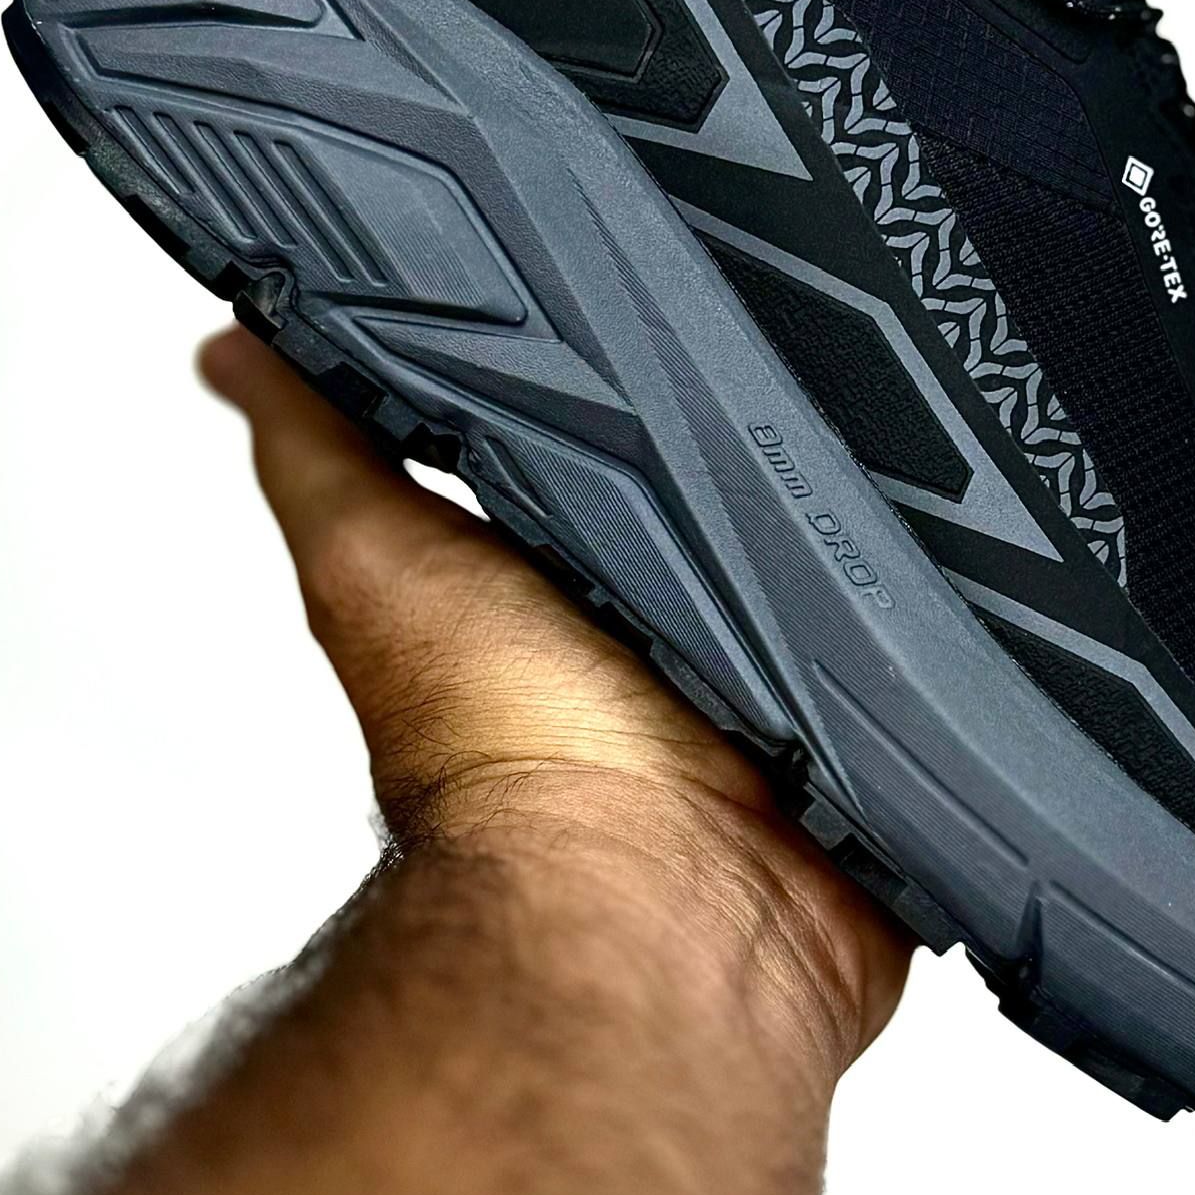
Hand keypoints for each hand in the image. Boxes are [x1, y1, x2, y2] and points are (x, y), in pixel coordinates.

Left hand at [199, 325, 909, 1085]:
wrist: (652, 910)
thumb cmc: (507, 752)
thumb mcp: (382, 557)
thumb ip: (321, 445)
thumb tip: (234, 351)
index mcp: (585, 579)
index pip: (642, 442)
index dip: (664, 377)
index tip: (697, 284)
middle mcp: (690, 631)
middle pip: (759, 491)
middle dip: (787, 433)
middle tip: (827, 345)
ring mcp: (793, 687)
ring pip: (856, 564)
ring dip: (876, 524)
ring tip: (914, 443)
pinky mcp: (879, 740)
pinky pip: (930, 663)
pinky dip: (941, 628)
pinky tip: (960, 568)